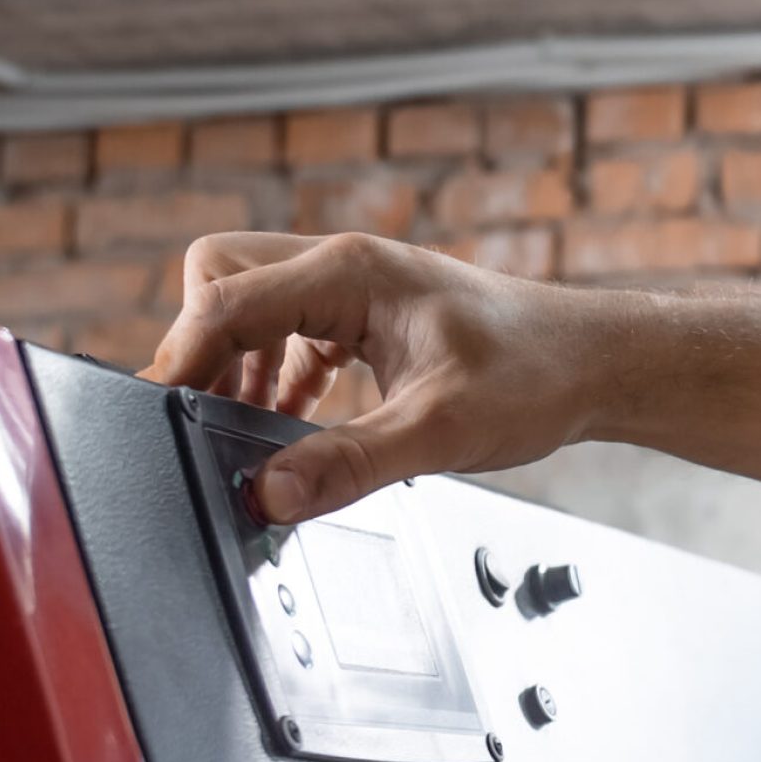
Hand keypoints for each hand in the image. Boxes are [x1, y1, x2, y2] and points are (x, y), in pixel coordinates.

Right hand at [146, 231, 619, 523]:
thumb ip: (348, 463)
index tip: (164, 417)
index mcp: (350, 274)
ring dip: (237, 363)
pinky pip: (290, 331)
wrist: (596, 363)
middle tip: (206, 419)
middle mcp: (344, 267)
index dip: (181, 358)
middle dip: (200, 347)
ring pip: (252, 302)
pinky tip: (289, 424)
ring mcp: (356, 288)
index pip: (223, 299)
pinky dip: (274, 374)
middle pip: (221, 279)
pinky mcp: (369, 317)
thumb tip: (268, 494)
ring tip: (245, 429)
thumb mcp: (439, 432)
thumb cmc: (537, 374)